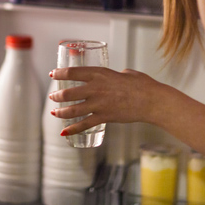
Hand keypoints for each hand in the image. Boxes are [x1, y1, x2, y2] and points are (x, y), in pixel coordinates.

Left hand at [48, 66, 168, 134]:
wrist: (152, 100)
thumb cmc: (142, 85)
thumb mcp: (125, 73)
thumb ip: (115, 75)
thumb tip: (116, 76)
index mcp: (99, 74)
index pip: (72, 72)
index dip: (59, 73)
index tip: (52, 74)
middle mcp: (95, 88)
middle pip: (68, 93)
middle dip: (57, 96)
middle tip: (53, 96)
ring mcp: (98, 104)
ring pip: (73, 110)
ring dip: (61, 112)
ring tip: (54, 113)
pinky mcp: (104, 117)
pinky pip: (84, 125)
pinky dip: (72, 129)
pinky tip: (64, 132)